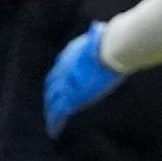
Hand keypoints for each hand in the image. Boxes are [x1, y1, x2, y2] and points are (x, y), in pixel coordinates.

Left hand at [44, 21, 125, 137]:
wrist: (109, 49)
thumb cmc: (111, 41)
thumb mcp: (100, 35)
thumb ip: (96, 36)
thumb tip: (98, 27)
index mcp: (68, 56)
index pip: (58, 72)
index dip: (56, 82)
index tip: (57, 89)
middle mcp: (62, 70)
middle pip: (51, 88)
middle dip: (50, 98)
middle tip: (50, 108)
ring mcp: (65, 84)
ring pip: (52, 102)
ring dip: (50, 113)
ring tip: (51, 123)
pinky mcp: (71, 97)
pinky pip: (59, 113)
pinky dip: (54, 123)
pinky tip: (54, 132)